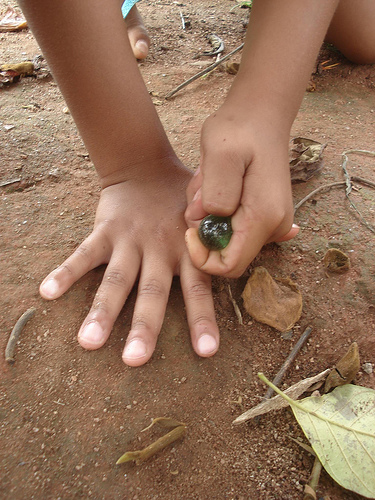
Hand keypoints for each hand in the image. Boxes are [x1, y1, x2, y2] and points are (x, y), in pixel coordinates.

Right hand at [39, 159, 218, 365]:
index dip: (203, 320)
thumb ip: (222, 240)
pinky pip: (84, 253)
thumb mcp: (208, 215)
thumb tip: (272, 245)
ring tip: (88, 342)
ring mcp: (130, 241)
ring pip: (116, 280)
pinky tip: (48, 293)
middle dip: (144, 327)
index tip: (206, 352)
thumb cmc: (183, 200)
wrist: (147, 167)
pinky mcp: (105, 231)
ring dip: (102, 311)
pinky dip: (66, 272)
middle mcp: (160, 250)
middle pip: (152, 293)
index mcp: (188, 251)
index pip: (199, 290)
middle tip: (135, 361)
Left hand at [184, 104, 297, 277]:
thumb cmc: (240, 129)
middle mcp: (274, 227)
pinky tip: (220, 185)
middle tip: (199, 194)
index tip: (189, 229)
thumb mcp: (220, 153)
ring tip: (209, 181)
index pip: (229, 266)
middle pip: (226, 255)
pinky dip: (218, 213)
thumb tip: (209, 220)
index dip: (202, 257)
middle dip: (204, 233)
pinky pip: (233, 228)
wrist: (261, 114)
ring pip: (227, 241)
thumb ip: (215, 192)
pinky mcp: (264, 217)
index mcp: (264, 217)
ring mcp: (271, 223)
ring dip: (208, 218)